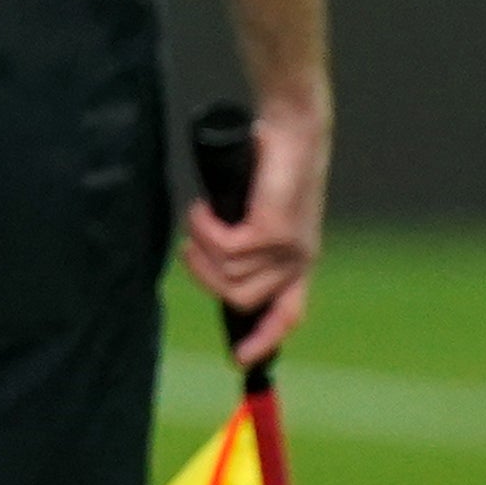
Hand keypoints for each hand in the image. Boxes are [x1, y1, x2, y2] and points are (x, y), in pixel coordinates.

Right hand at [183, 92, 326, 367]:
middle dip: (203, 277)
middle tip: (187, 247)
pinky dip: (204, 229)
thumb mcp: (257, 208)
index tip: (240, 360)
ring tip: (198, 216)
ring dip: (201, 247)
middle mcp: (298, 259)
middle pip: (240, 300)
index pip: (289, 314)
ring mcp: (289, 248)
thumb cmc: (270, 161)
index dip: (265, 340)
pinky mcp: (275, 231)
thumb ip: (243, 237)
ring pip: (229, 276)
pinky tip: (203, 207)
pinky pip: (225, 249)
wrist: (292, 125)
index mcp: (298, 260)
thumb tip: (210, 260)